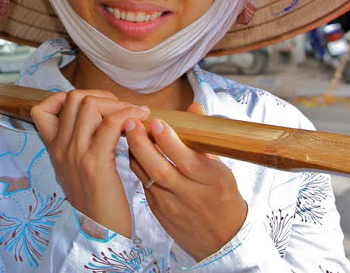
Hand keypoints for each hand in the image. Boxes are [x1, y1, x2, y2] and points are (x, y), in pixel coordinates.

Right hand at [30, 90, 150, 237]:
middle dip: (102, 96)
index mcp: (54, 149)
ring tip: (135, 113)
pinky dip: (128, 115)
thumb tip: (102, 117)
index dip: (65, 97)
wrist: (99, 232)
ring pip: (90, 105)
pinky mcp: (95, 163)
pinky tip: (141, 120)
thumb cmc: (97, 199)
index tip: (93, 106)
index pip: (42, 108)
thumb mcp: (78, 168)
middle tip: (122, 109)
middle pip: (74, 98)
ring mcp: (75, 154)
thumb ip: (81, 143)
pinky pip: (110, 124)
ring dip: (118, 104)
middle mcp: (60, 148)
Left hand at [125, 103, 246, 260]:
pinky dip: (136, 165)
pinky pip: (143, 184)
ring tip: (127, 129)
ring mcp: (172, 205)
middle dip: (143, 144)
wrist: (221, 242)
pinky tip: (132, 149)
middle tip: (131, 122)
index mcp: (213, 181)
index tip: (157, 122)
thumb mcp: (223, 169)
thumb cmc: (223, 198)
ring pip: (146, 177)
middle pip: (161, 170)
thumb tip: (194, 107)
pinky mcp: (157, 211)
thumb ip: (205, 140)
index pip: (188, 161)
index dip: (170, 142)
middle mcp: (191, 195)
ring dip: (135, 152)